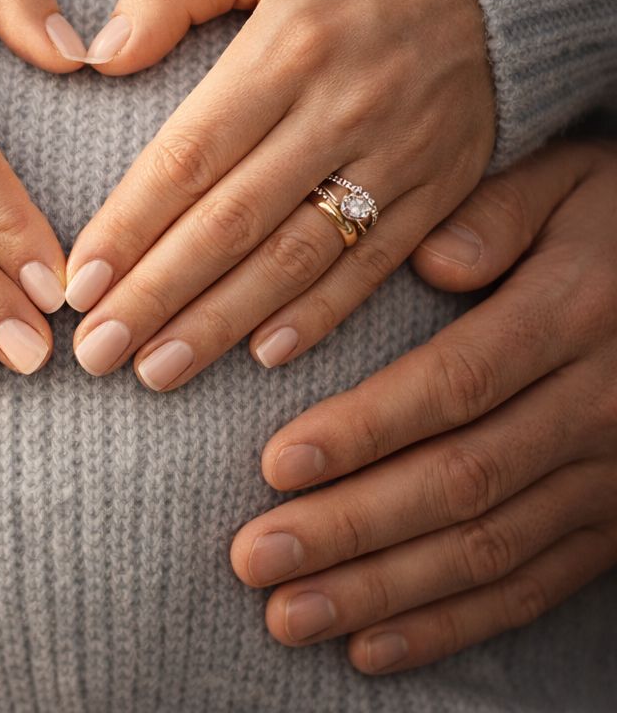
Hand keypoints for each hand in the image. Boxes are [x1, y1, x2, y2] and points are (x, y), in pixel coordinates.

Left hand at [65, 0, 495, 387]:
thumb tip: (100, 54)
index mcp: (287, 45)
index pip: (190, 156)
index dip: (130, 226)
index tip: (79, 283)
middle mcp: (341, 108)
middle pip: (232, 222)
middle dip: (157, 295)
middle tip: (96, 352)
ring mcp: (396, 154)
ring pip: (296, 257)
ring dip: (222, 321)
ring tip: (156, 370)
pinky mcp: (440, 185)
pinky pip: (375, 262)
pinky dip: (321, 314)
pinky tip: (263, 355)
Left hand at [228, 140, 616, 672]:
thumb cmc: (613, 223)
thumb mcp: (571, 185)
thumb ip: (499, 214)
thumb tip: (432, 260)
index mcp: (571, 316)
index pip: (454, 385)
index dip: (364, 431)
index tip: (272, 465)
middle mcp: (593, 407)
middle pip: (457, 482)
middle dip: (348, 529)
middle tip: (252, 559)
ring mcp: (606, 476)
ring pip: (483, 548)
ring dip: (380, 591)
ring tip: (287, 617)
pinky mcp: (610, 523)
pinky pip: (531, 585)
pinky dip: (450, 624)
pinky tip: (373, 648)